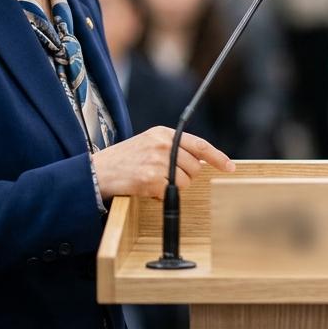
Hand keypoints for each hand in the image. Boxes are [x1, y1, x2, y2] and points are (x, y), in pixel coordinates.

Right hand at [90, 126, 233, 199]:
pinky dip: (161, 195)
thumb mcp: (148, 143)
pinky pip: (170, 192)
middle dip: (186, 176)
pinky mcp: (151, 179)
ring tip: (153, 181)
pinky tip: (147, 189)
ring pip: (185, 181)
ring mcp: (157, 162)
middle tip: (166, 176)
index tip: (230, 166)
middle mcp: (162, 145)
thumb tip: (199, 161)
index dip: (217, 157)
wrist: (98, 171)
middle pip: (195, 167)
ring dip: (173, 187)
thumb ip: (172, 148)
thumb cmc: (125, 159)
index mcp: (163, 133)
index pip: (199, 144)